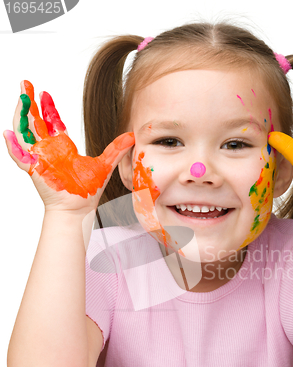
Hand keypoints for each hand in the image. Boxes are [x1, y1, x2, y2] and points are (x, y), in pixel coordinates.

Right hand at [4, 81, 133, 212]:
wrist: (79, 209)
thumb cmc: (87, 191)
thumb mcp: (104, 165)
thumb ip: (116, 149)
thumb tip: (132, 135)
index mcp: (62, 147)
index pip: (52, 123)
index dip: (47, 108)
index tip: (44, 93)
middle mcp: (48, 150)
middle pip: (34, 121)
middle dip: (29, 102)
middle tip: (26, 83)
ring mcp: (40, 158)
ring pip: (24, 132)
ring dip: (20, 115)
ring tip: (20, 98)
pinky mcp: (34, 169)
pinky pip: (19, 156)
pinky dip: (12, 145)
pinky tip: (8, 133)